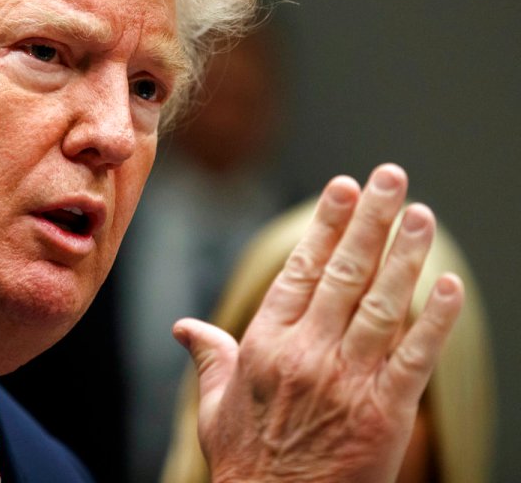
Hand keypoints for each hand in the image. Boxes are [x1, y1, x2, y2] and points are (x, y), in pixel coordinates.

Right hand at [173, 163, 462, 481]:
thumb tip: (182, 327)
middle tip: (390, 176)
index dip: (325, 225)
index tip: (342, 188)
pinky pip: (414, 356)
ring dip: (405, 255)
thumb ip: (207, 356)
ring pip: (381, 304)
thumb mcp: (213, 405)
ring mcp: (347, 381)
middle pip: (344, 273)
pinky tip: (447, 286)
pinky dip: (434, 319)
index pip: (300, 270)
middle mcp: (306, 354)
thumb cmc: (246, 461)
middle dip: (370, 219)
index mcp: (264, 345)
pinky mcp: (384, 413)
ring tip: (421, 213)